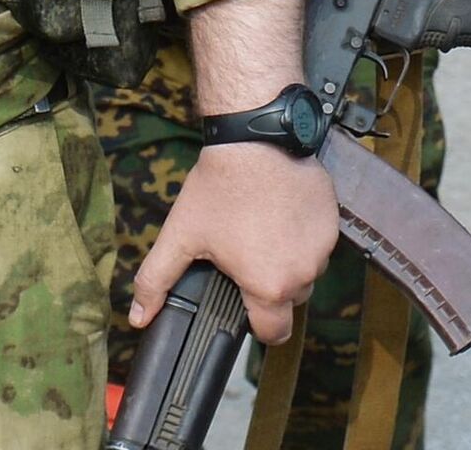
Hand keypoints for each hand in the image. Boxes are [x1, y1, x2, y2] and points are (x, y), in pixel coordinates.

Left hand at [131, 143, 337, 343]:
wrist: (254, 138)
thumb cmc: (219, 187)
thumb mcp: (181, 234)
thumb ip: (157, 280)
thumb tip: (139, 317)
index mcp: (269, 286)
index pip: (273, 332)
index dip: (255, 322)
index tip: (243, 300)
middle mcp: (303, 273)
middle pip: (290, 298)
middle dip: (271, 283)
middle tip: (246, 252)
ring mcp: (322, 246)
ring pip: (306, 268)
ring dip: (290, 258)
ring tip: (262, 228)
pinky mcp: (332, 220)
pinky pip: (319, 240)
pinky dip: (303, 232)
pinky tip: (281, 210)